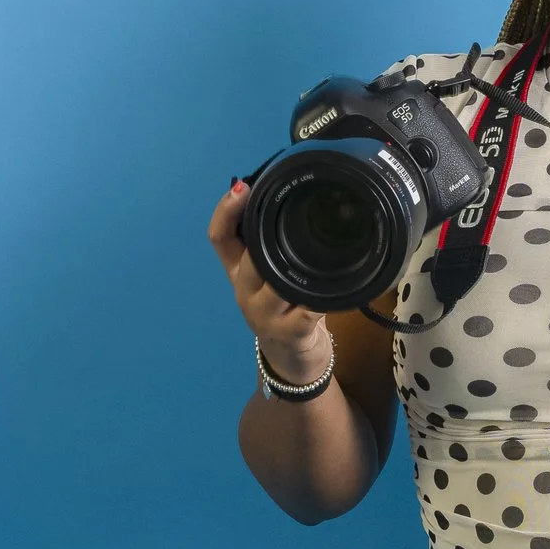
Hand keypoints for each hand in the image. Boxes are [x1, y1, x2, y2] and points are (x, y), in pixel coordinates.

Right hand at [208, 178, 330, 382]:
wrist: (292, 361)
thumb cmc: (286, 309)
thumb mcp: (273, 276)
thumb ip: (274, 246)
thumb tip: (294, 197)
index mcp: (239, 271)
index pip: (220, 238)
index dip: (226, 211)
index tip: (242, 187)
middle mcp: (245, 291)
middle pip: (249, 260)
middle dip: (268, 241)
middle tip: (294, 215)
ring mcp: (264, 316)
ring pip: (276, 285)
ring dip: (294, 271)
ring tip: (318, 255)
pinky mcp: (288, 334)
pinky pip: (304, 313)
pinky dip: (318, 302)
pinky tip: (329, 295)